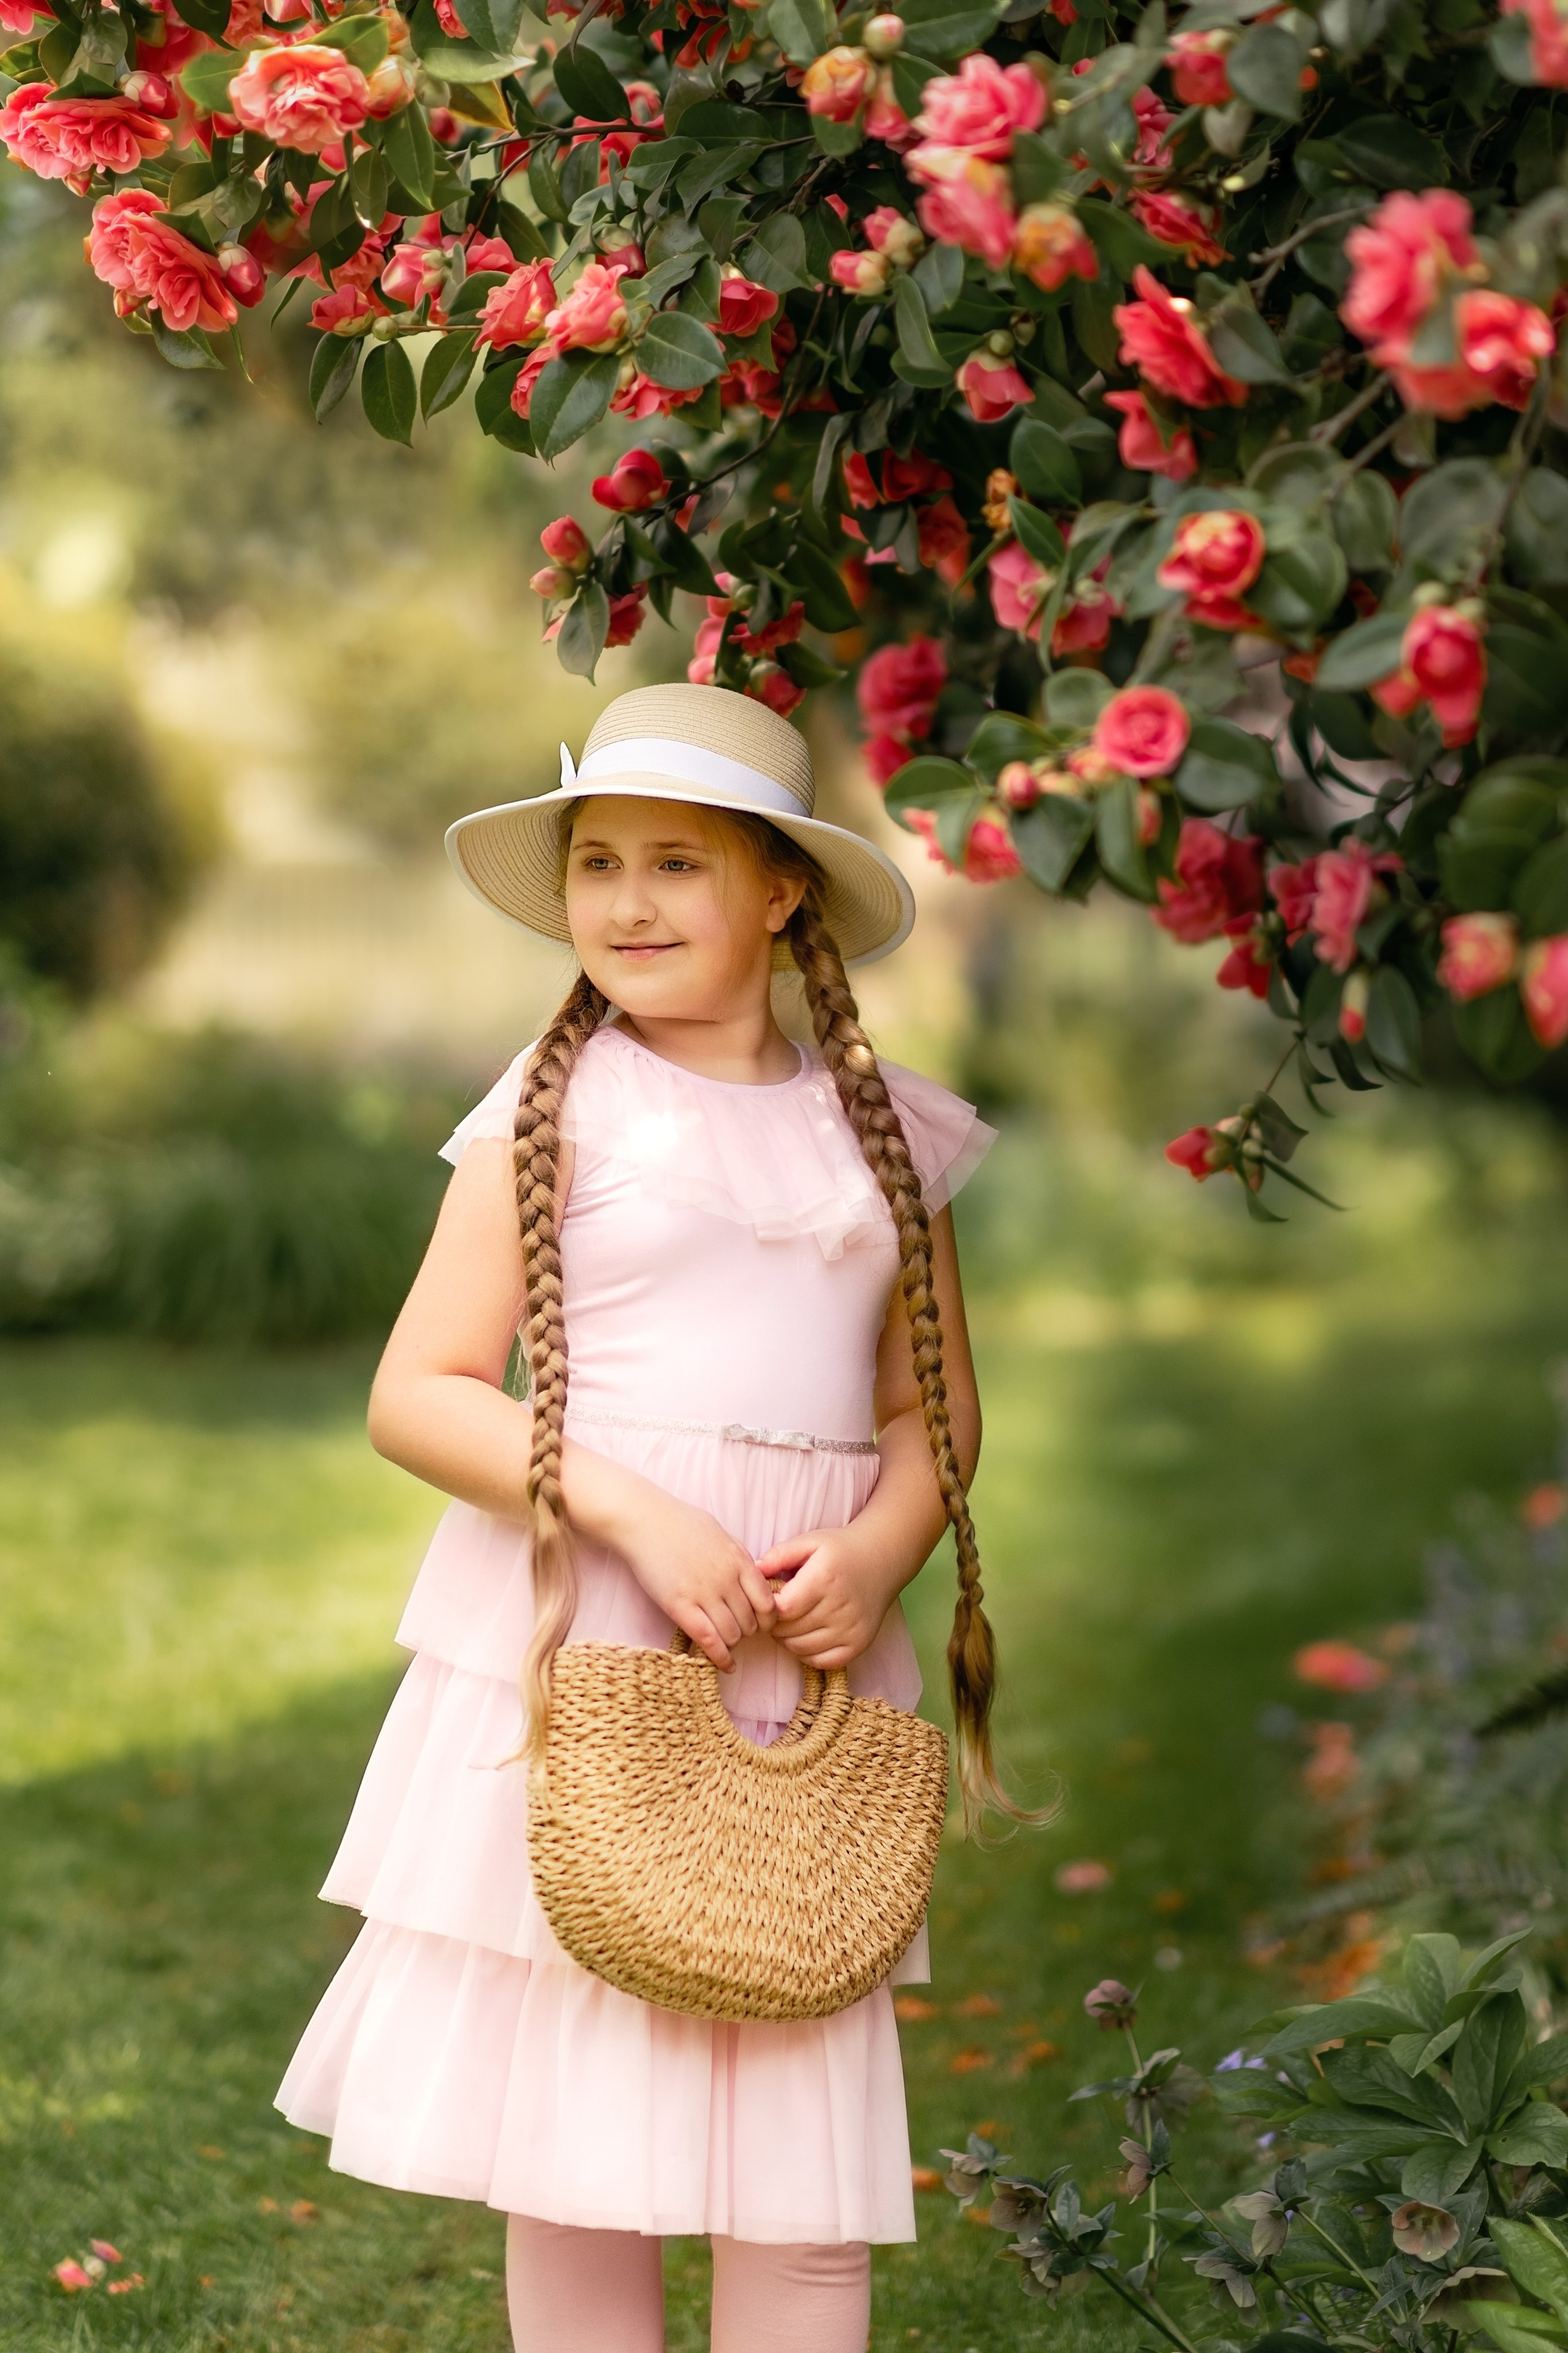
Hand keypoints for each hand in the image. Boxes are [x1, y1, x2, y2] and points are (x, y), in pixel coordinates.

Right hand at [610, 1488, 777, 1672]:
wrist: (645, 1521)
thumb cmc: (680, 1524)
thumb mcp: (720, 1535)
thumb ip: (738, 1558)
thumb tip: (751, 1576)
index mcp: (739, 1561)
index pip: (768, 1602)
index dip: (767, 1618)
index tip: (760, 1622)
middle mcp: (727, 1579)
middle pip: (752, 1622)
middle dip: (748, 1632)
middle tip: (739, 1633)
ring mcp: (704, 1593)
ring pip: (732, 1634)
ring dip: (733, 1643)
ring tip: (727, 1644)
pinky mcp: (680, 1606)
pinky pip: (709, 1640)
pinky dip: (721, 1658)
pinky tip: (727, 1666)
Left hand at [756, 1526, 898, 1671]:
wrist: (882, 1561)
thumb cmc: (840, 1551)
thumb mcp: (809, 1542)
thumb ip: (779, 1555)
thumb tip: (753, 1572)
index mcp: (824, 1579)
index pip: (782, 1609)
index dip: (769, 1608)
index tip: (770, 1600)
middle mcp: (840, 1607)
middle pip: (789, 1631)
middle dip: (775, 1624)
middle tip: (777, 1612)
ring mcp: (851, 1629)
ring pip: (801, 1648)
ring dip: (788, 1640)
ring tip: (790, 1623)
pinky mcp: (859, 1644)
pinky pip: (822, 1662)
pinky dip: (807, 1653)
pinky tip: (807, 1636)